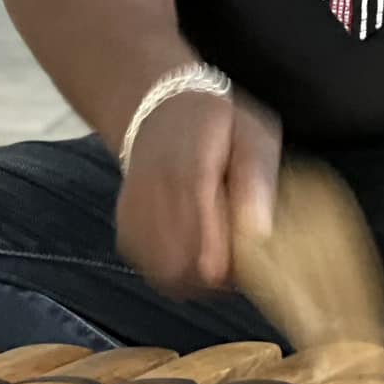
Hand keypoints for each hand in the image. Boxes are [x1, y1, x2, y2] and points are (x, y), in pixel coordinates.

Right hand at [114, 89, 281, 298]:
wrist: (158, 108)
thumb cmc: (216, 123)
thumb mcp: (253, 136)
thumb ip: (257, 179)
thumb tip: (258, 232)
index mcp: (190, 175)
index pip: (206, 252)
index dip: (233, 265)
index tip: (249, 252)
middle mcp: (154, 198)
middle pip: (185, 272)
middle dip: (216, 276)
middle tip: (234, 253)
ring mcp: (134, 215)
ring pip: (166, 275)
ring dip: (195, 274)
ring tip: (214, 249)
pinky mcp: (125, 226)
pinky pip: (149, 267)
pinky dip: (172, 268)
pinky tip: (189, 245)